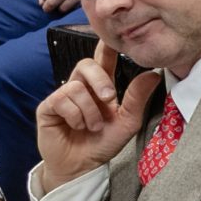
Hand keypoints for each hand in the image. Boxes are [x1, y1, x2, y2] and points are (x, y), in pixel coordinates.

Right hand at [35, 43, 160, 191]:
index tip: (111, 34)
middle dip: (100, 79)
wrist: (82, 166)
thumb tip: (153, 74)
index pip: (102, 61)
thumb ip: (138, 98)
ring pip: (76, 87)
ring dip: (89, 111)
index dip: (105, 46)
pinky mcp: (48, 107)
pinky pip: (62, 99)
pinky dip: (75, 116)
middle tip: (109, 98)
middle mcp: (81, 87)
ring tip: (91, 126)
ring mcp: (62, 96)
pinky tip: (76, 126)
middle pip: (86, 64)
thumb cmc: (103, 143)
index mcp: (100, 87)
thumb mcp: (127, 121)